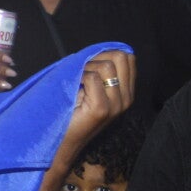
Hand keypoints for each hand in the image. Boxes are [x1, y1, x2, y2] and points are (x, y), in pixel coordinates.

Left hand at [54, 49, 134, 171]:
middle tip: (82, 71)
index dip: (106, 53)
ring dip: (86, 67)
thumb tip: (100, 49)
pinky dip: (79, 77)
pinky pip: (92, 78)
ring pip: (106, 66)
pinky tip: (74, 89)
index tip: (90, 64)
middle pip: (121, 57)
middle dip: (98, 57)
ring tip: (77, 81)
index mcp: (126, 93)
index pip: (128, 58)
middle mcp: (126, 99)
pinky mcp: (102, 109)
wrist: (63, 141)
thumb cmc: (72, 110)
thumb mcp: (91, 88)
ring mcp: (116, 105)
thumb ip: (100, 71)